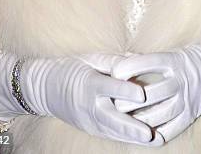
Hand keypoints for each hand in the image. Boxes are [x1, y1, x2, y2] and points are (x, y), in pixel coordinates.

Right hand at [0, 53, 163, 144]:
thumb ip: (113, 61)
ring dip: (134, 137)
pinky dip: (128, 138)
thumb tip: (138, 58)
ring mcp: (89, 121)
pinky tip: (145, 141)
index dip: (124, 91)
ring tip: (155, 141)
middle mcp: (89, 105)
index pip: (108, 87)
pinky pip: (111, 135)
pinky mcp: (92, 129)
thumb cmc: (71, 68)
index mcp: (89, 83)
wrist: (46, 89)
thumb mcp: (90, 59)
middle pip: (111, 118)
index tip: (142, 94)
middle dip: (131, 127)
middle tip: (149, 133)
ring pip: (113, 131)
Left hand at [113, 46, 200, 143]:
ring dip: (137, 119)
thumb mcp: (175, 53)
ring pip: (158, 113)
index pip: (147, 63)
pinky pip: (172, 128)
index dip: (129, 67)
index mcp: (175, 60)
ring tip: (120, 119)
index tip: (113, 72)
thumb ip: (149, 59)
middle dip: (128, 99)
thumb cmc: (195, 58)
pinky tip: (142, 135)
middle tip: (110, 101)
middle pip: (150, 92)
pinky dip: (156, 133)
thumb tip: (121, 59)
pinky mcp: (192, 114)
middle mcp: (181, 80)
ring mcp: (188, 99)